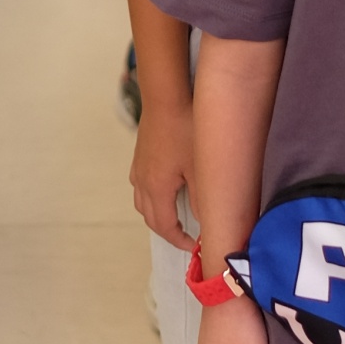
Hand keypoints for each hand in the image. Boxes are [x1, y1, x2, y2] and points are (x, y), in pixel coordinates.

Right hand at [129, 107, 194, 247]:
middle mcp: (142, 181)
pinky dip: (152, 197)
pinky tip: (166, 188)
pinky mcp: (140, 156)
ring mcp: (138, 168)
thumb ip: (202, 198)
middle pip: (150, 218)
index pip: (164, 226)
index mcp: (157, 188)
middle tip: (187, 236)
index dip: (179, 240)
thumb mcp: (200, 167)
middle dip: (168, 231)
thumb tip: (206, 221)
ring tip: (176, 216)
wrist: (166, 97)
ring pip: (142, 202)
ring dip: (158, 215)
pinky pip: (141, 186)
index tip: (194, 246)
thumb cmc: (185, 128)